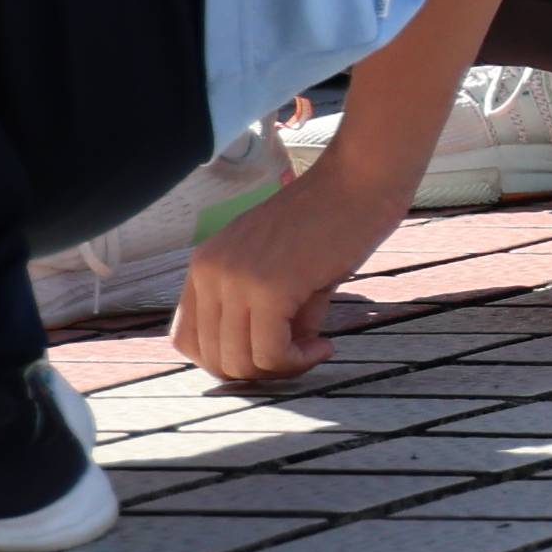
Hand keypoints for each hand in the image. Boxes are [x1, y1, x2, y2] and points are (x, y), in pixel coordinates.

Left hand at [173, 146, 408, 391]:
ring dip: (281, 370)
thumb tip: (282, 354)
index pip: (190, 339)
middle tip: (301, 357)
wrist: (361, 179)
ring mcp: (235, 280)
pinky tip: (326, 346)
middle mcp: (209, 272)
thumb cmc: (334, 217)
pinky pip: (271, 352)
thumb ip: (270, 309)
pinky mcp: (269, 288)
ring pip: (239, 362)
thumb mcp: (285, 267)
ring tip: (317, 350)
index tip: (275, 353)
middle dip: (259, 373)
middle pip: (212, 359)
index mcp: (205, 264)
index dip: (231, 360)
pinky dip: (298, 362)